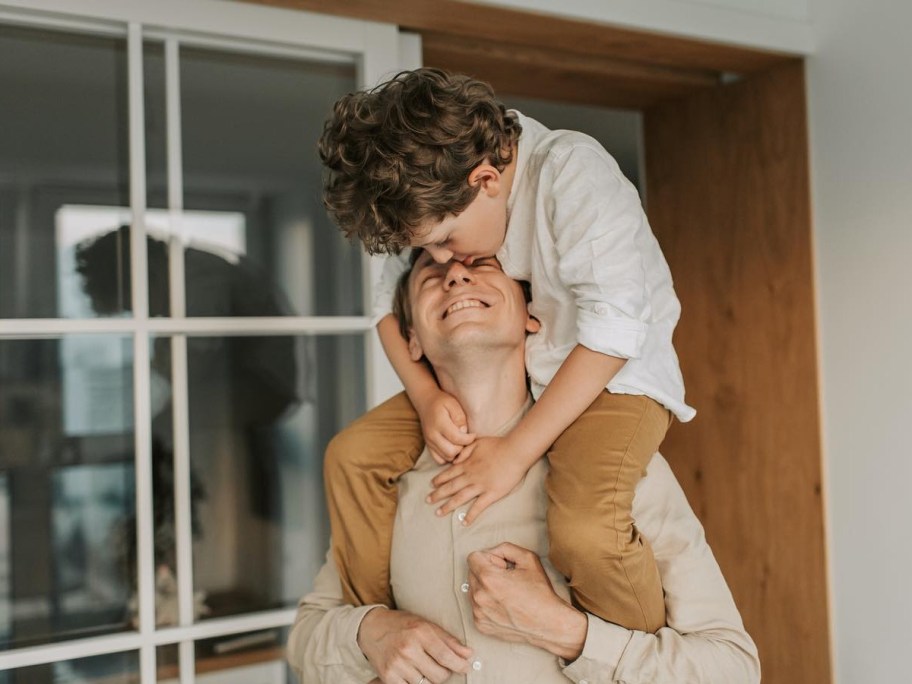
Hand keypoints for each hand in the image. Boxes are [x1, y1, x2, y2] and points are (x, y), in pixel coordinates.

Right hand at [357, 607, 472, 683]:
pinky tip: (412, 672)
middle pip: (439, 675)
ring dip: (429, 678)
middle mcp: (408, 649)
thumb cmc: (402, 624)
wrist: (371, 628)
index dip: (460, 665)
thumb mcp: (426, 625)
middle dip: (444, 672)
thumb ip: (448, 640)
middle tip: (440, 664)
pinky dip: (415, 683)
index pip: (446, 656)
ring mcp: (397, 664)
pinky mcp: (388, 677)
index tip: (466, 667)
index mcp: (420, 632)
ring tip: (423, 666)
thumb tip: (468, 654)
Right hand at [415, 389, 475, 463]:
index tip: (473, 434)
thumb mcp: (453, 404)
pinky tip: (452, 447)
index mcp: (440, 424)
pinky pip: (439, 460)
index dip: (469, 439)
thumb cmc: (442, 401)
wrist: (426, 402)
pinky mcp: (428, 446)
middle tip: (466, 439)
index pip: (457, 439)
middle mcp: (432, 435)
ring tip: (460, 443)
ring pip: (446, 458)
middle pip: (452, 452)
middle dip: (462, 448)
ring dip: (456, 453)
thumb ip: (460, 418)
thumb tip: (464, 432)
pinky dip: (447, 456)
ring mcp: (429, 442)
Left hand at [428, 436, 527, 523]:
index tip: (431, 485)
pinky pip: (478, 507)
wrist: (514, 452)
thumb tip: (455, 460)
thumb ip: (464, 451)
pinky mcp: (491, 494)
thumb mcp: (477, 442)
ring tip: (438, 513)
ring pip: (459, 498)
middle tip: (427, 501)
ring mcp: (480, 486)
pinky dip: (470, 515)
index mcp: (466, 464)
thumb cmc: (498, 445)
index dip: (439, 480)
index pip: (448, 473)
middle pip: (450, 487)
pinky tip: (464, 522)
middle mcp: (470, 476)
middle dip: (437, 494)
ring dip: (447, 506)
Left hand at [467, 543, 587, 660]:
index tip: (502, 566)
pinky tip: (503, 606)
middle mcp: (479, 597)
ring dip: (485, 588)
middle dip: (486, 572)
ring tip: (505, 594)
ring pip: (473, 590)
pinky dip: (486, 604)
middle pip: (472, 573)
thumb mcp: (528, 558)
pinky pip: (476, 607)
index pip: (473, 557)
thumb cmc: (540, 593)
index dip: (490, 558)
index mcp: (489, 578)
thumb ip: (506, 548)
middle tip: (506, 580)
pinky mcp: (481, 625)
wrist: (548, 624)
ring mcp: (479, 613)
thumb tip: (492, 552)